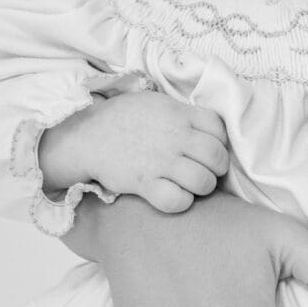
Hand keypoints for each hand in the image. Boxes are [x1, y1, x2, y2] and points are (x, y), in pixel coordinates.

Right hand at [39, 91, 229, 212]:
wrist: (87, 135)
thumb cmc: (125, 119)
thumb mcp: (158, 104)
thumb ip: (184, 114)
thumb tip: (208, 128)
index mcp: (179, 114)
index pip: (218, 129)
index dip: (220, 141)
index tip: (209, 147)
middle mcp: (174, 137)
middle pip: (217, 157)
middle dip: (217, 168)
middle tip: (206, 170)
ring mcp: (160, 161)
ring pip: (203, 181)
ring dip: (203, 187)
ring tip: (193, 185)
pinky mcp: (144, 183)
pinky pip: (177, 200)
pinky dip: (182, 202)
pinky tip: (176, 196)